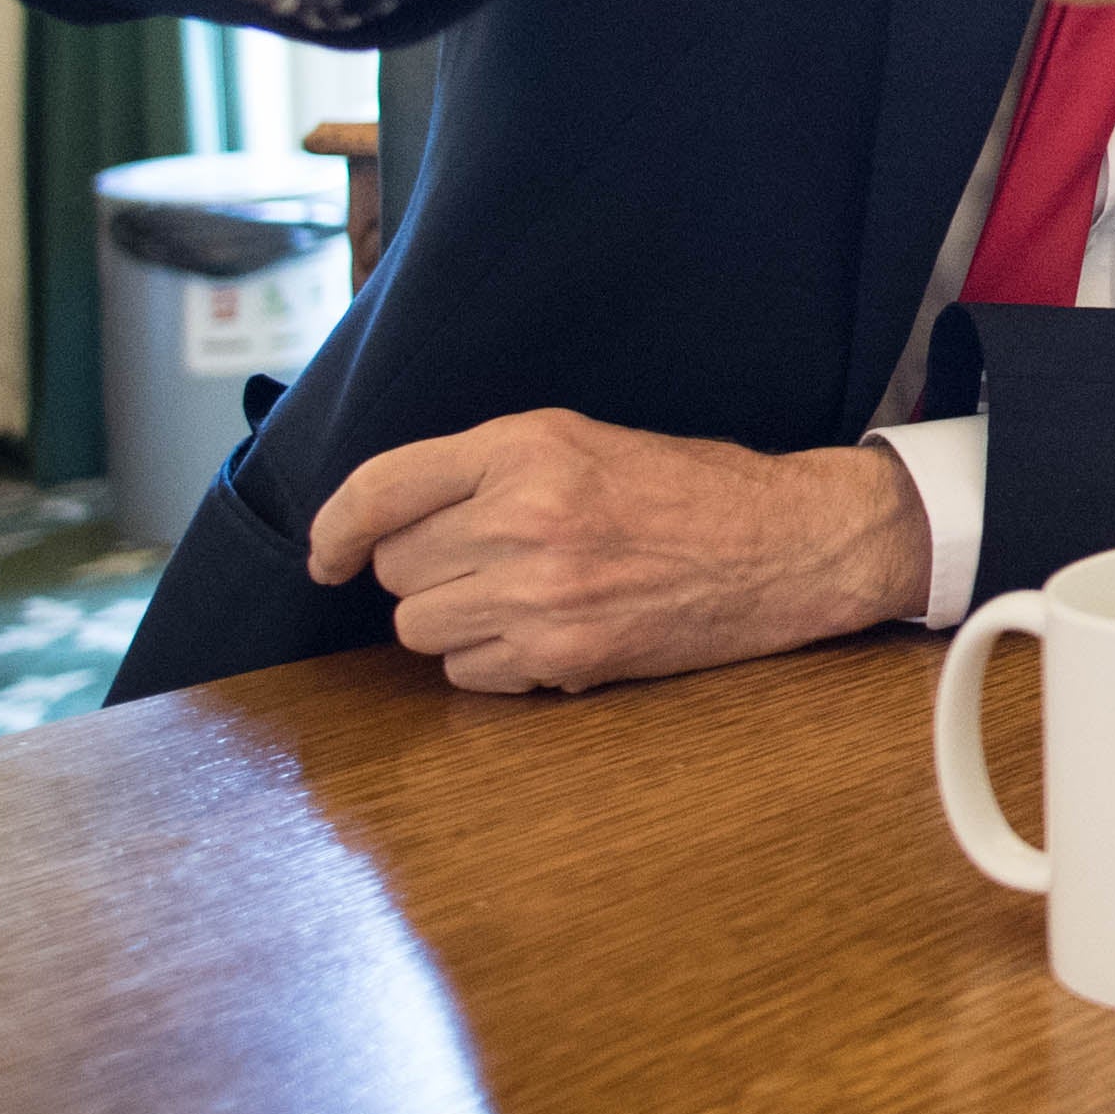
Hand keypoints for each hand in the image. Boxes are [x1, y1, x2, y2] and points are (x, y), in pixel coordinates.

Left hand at [304, 411, 931, 693]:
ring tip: (515, 596)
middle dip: (426, 569)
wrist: (787, 543)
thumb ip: (487, 470)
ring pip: (419, 628)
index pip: (381, 490)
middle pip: (397, 568)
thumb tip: (388, 524)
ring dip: (451, 619)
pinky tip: (543, 632)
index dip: (335, 529)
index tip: (328, 554)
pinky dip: (490, 661)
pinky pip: (468, 674)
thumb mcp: (583, 439)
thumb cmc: (690, 487)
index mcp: (526, 446)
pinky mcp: (564, 656)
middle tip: (484, 560)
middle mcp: (524, 517)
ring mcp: (541, 594)